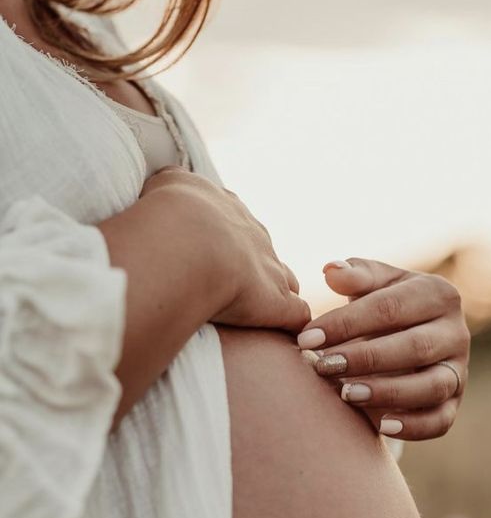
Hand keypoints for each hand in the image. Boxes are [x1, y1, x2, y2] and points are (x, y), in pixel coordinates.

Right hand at [141, 167, 309, 332]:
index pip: (235, 224)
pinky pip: (297, 314)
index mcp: (228, 209)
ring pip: (285, 280)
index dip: (227, 241)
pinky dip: (293, 323)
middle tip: (230, 285)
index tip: (213, 255)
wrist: (186, 244)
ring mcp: (271, 269)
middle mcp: (255, 235)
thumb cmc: (166, 217)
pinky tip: (287, 335)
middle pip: (262, 251)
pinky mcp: (279, 303)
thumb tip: (167, 182)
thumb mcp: (166, 184)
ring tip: (261, 312)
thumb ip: (173, 185)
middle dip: (252, 266)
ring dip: (277, 292)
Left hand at [297, 258, 469, 440]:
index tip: (306, 338)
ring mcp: (458, 370)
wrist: (404, 341)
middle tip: (322, 366)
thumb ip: (354, 276)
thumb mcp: (370, 287)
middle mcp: (456, 332)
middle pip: (415, 347)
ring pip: (432, 386)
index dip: (346, 323)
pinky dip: (414, 426)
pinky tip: (381, 426)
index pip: (390, 308)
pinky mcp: (453, 405)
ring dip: (388, 392)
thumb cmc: (381, 309)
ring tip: (346, 394)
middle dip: (365, 358)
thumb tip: (331, 270)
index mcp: (437, 294)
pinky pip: (440, 420)